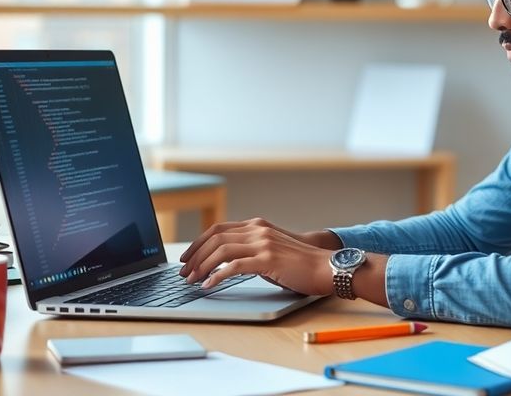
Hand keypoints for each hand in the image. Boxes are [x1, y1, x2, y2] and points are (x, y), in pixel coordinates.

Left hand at [178, 217, 334, 294]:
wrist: (326, 266)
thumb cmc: (301, 264)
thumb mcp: (272, 250)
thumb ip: (251, 251)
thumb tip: (226, 264)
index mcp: (257, 226)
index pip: (218, 229)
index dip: (198, 243)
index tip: (186, 258)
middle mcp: (258, 230)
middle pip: (215, 238)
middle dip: (195, 256)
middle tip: (184, 273)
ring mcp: (263, 243)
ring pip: (221, 251)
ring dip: (202, 266)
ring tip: (193, 281)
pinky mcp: (268, 259)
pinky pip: (234, 266)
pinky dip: (217, 276)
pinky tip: (209, 285)